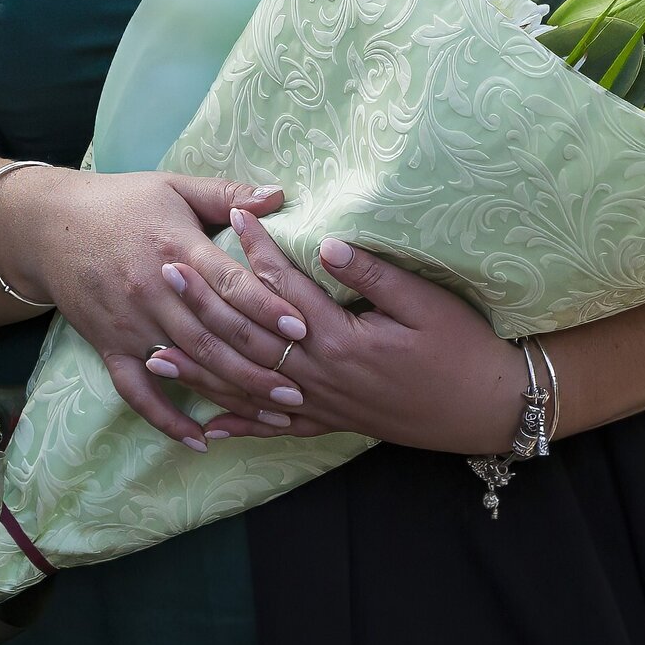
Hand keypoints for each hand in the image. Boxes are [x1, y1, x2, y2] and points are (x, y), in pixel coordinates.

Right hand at [0, 167, 293, 450]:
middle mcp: (155, 290)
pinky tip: (199, 442)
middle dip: (261, 365)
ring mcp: (131, 323)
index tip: (302, 328)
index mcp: (176, 247)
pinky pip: (138, 392)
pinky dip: (167, 420)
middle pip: (214, 336)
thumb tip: (280, 196)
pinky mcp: (109, 346)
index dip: (267, 307)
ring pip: (188, 367)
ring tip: (273, 418)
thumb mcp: (174, 186)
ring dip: (232, 395)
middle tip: (301, 390)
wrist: (47, 225)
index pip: (229, 284)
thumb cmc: (120, 202)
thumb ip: (228, 195)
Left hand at [149, 219, 520, 455]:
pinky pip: (277, 429)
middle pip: (251, 337)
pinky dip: (241, 426)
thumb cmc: (463, 349)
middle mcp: (322, 377)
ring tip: (156, 353)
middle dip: (207, 305)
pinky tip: (209, 426)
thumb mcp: (426, 302)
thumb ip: (372, 275)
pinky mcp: (334, 423)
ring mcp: (324, 406)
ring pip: (251, 388)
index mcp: (342, 340)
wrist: (489, 408)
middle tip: (167, 273)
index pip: (285, 289)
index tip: (232, 216)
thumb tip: (326, 243)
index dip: (257, 250)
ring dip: (203, 370)